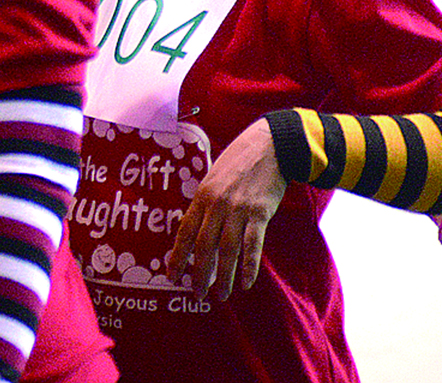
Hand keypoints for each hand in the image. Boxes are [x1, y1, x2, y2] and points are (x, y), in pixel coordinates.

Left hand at [167, 118, 286, 301]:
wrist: (270, 146)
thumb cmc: (239, 162)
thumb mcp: (214, 179)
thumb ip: (206, 203)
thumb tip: (198, 229)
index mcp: (201, 196)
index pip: (184, 232)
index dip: (177, 256)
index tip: (172, 276)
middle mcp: (216, 205)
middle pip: (203, 246)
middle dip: (199, 273)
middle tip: (197, 294)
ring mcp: (238, 209)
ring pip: (226, 250)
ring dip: (223, 276)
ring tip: (222, 295)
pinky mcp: (260, 213)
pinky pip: (252, 245)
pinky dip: (248, 266)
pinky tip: (245, 283)